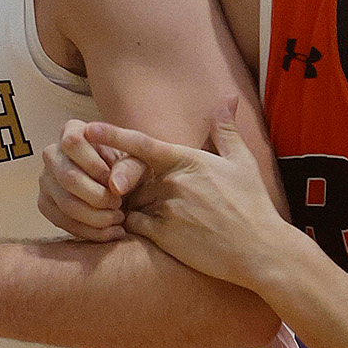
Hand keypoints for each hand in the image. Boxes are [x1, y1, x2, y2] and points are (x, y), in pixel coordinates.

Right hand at [38, 118, 146, 240]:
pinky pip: (62, 222)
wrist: (120, 187)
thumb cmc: (128, 168)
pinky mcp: (45, 204)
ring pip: (66, 203)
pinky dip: (88, 231)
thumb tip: (115, 186)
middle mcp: (52, 154)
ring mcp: (45, 180)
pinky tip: (109, 232)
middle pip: (68, 177)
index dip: (94, 164)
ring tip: (118, 220)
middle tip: (119, 205)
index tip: (112, 179)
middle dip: (98, 197)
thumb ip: (131, 169)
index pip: (73, 143)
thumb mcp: (138, 162)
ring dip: (96, 218)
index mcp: (72, 131)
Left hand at [81, 100, 291, 288]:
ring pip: (132, 202)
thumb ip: (225, 130)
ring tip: (164, 216)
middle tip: (146, 192)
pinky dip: (136, 226)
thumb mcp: (242, 162)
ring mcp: (166, 210)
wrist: (260, 250)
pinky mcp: (163, 237)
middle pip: (133, 177)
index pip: (141, 143)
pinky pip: (134, 226)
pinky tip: (155, 232)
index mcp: (187, 160)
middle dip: (133, 183)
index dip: (111, 135)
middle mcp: (172, 182)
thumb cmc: (252, 204)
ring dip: (136, 205)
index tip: (87, 129)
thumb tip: (227, 98)